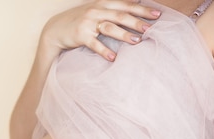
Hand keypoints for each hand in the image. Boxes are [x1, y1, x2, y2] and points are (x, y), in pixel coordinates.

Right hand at [40, 0, 161, 60]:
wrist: (56, 29)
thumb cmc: (80, 21)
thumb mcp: (97, 10)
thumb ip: (114, 9)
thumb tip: (136, 5)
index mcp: (104, 3)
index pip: (126, 5)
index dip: (142, 9)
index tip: (157, 15)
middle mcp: (97, 10)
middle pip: (121, 15)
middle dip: (137, 21)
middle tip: (150, 28)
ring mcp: (88, 22)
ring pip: (109, 27)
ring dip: (124, 34)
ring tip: (137, 41)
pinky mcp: (80, 35)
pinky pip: (94, 43)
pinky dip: (104, 50)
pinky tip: (113, 58)